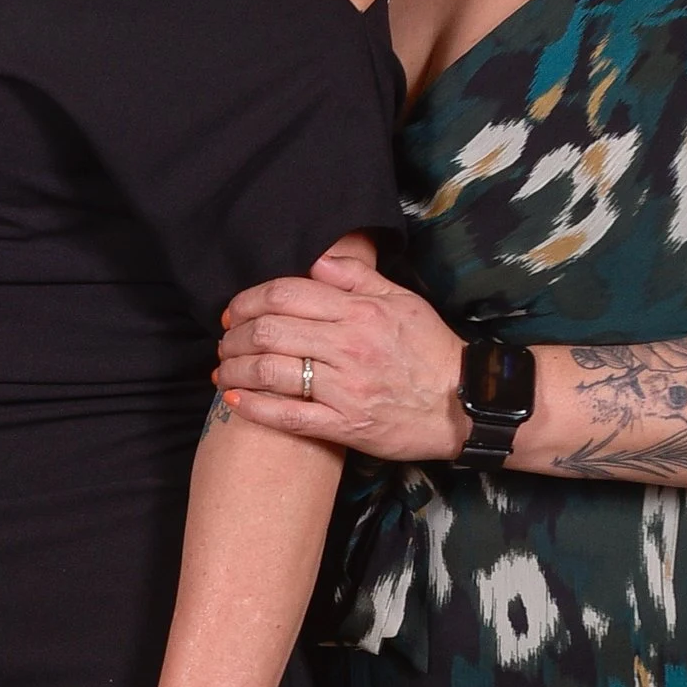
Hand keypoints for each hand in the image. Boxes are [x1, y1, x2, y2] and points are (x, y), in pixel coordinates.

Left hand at [216, 235, 469, 459]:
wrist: (464, 403)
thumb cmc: (430, 350)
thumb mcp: (401, 300)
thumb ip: (357, 276)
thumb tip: (316, 260)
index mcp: (358, 312)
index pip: (286, 295)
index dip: (247, 300)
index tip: (232, 311)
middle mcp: (347, 347)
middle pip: (269, 332)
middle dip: (234, 336)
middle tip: (223, 342)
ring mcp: (344, 389)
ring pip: (270, 373)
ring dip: (235, 370)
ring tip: (222, 370)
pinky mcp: (345, 426)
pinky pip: (288, 416)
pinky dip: (254, 408)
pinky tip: (234, 400)